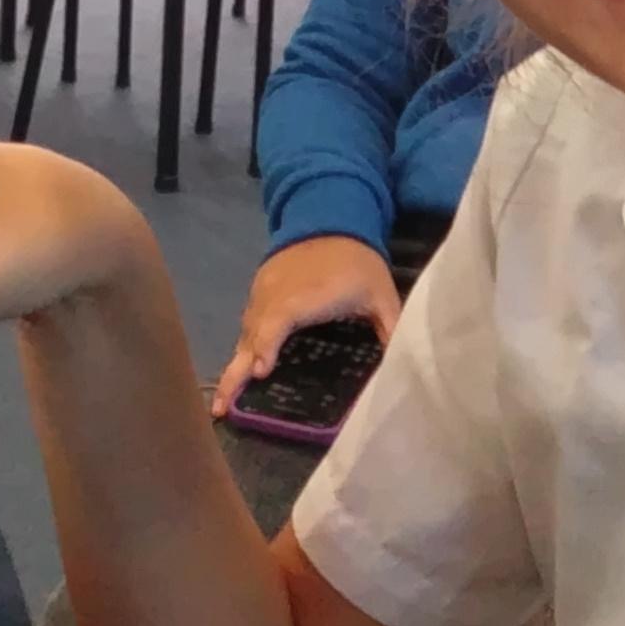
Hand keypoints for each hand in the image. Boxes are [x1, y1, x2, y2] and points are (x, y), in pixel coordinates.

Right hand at [211, 234, 401, 416]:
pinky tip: (241, 368)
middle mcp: (277, 296)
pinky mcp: (259, 291)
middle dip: (234, 372)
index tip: (262, 371)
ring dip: (235, 365)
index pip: (278, 321)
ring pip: (246, 333)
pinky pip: (248, 323)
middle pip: (252, 336)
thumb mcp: (382, 296)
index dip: (268, 344)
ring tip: (223, 400)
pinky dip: (244, 347)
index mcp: (306, 297)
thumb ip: (391, 329)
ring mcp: (263, 293)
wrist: (329, 217)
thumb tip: (407, 365)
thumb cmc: (358, 262)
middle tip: (218, 408)